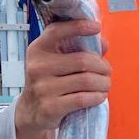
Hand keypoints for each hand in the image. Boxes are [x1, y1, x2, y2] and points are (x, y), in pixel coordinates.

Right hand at [15, 19, 110, 138]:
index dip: (78, 26)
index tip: (96, 27)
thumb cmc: (50, 82)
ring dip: (103, 83)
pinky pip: (83, 99)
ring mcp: (43, 88)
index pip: (57, 31)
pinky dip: (97, 97)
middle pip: (82, 61)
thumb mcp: (58, 62)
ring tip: (105, 85)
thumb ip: (80, 50)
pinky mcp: (50, 107)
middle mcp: (38, 67)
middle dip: (102, 67)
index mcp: (38, 50)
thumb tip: (103, 43)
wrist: (31, 112)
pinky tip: (99, 96)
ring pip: (86, 80)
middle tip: (107, 72)